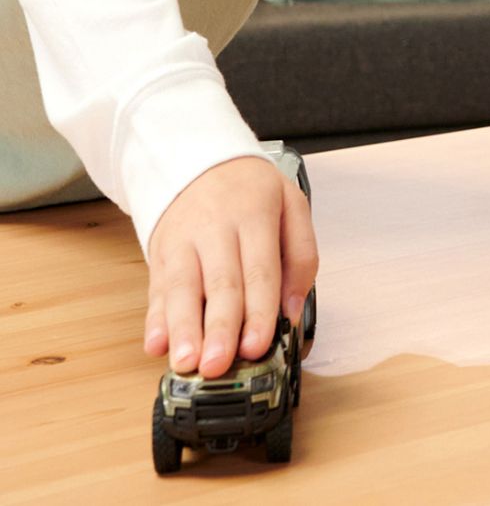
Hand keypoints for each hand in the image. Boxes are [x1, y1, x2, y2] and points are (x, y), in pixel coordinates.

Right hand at [144, 156, 318, 377]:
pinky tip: (155, 343)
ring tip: (186, 362)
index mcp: (255, 215)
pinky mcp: (161, 253)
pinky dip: (154, 318)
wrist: (198, 158)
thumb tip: (291, 309)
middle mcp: (216, 229)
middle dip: (219, 327)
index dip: (258, 311)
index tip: (257, 345)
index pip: (259, 270)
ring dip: (183, 329)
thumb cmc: (250, 190)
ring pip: (183, 288)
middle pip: (220, 283)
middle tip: (218, 364)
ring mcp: (184, 241)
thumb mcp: (292, 206)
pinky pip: (157, 287)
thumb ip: (301, 256)